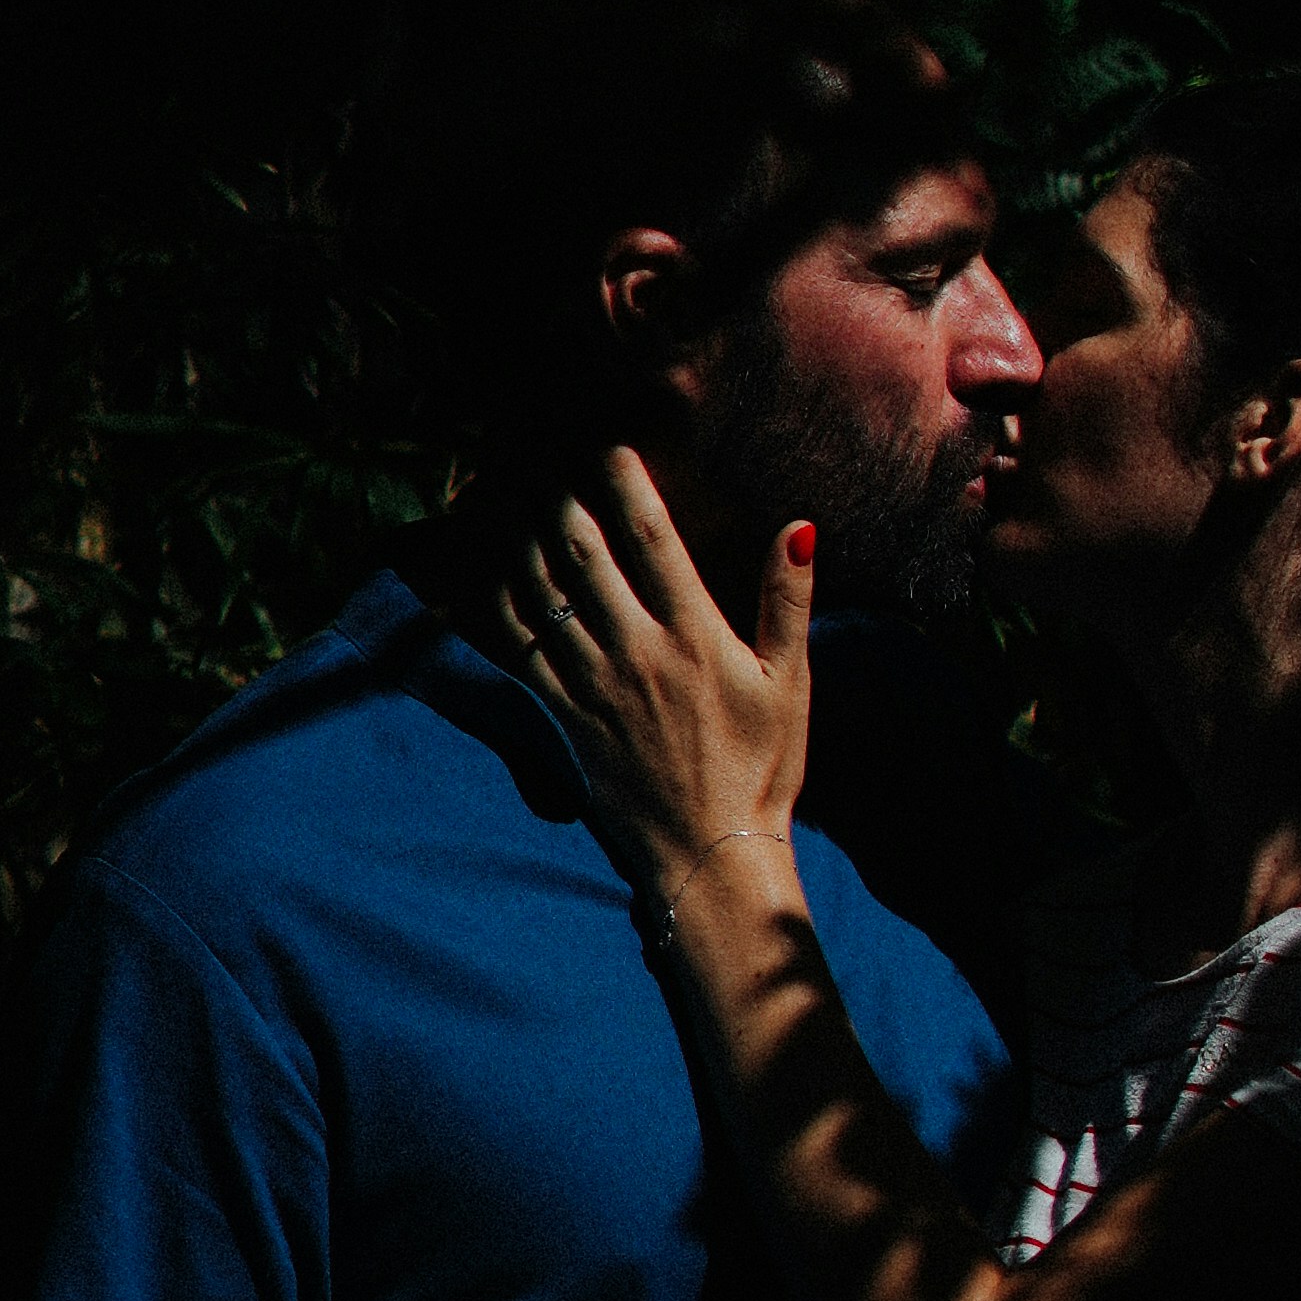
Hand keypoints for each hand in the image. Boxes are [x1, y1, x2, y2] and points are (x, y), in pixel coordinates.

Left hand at [492, 446, 816, 896]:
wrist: (711, 854)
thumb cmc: (762, 768)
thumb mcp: (791, 683)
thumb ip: (789, 601)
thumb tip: (799, 527)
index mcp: (695, 635)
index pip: (650, 535)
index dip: (624, 480)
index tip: (611, 446)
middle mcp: (636, 651)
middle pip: (581, 551)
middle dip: (564, 499)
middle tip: (558, 471)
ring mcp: (593, 685)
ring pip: (543, 592)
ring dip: (528, 542)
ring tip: (526, 512)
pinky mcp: (564, 717)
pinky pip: (519, 648)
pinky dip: (504, 605)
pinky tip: (501, 578)